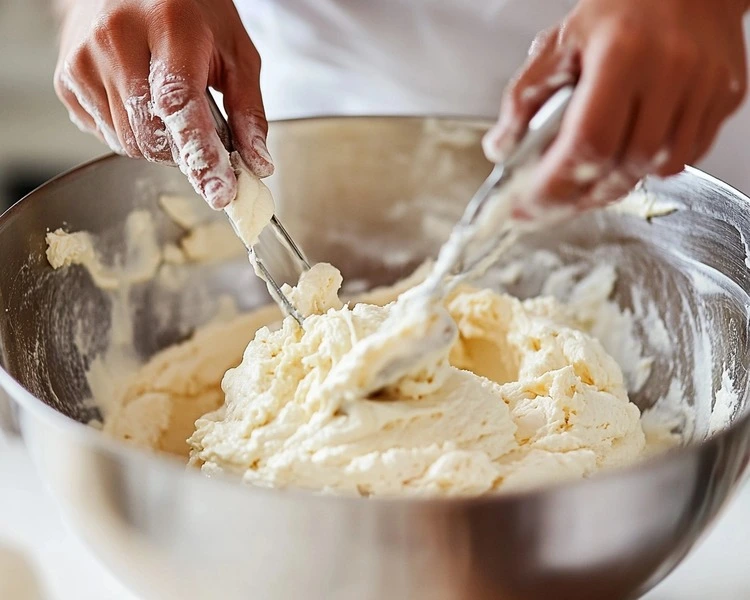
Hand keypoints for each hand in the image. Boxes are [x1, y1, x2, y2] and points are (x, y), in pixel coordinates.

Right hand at [54, 0, 271, 208]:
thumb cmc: (190, 13)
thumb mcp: (235, 51)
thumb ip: (248, 110)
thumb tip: (257, 163)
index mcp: (168, 25)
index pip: (181, 105)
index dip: (202, 155)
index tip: (220, 192)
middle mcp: (117, 39)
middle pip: (151, 136)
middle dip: (183, 152)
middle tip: (201, 134)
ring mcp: (85, 59)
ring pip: (128, 142)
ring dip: (158, 143)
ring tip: (166, 104)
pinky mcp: (67, 78)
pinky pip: (107, 134)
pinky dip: (132, 133)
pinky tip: (139, 100)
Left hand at [483, 0, 748, 214]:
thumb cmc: (623, 6)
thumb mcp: (561, 43)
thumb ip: (524, 96)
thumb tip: (501, 148)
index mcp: (621, 55)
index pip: (587, 143)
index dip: (555, 186)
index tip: (529, 207)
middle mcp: (669, 71)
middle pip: (624, 165)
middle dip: (583, 195)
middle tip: (556, 203)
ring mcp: (704, 86)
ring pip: (659, 167)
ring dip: (621, 180)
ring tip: (594, 175)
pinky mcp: (725, 97)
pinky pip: (689, 154)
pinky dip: (655, 164)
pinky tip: (633, 151)